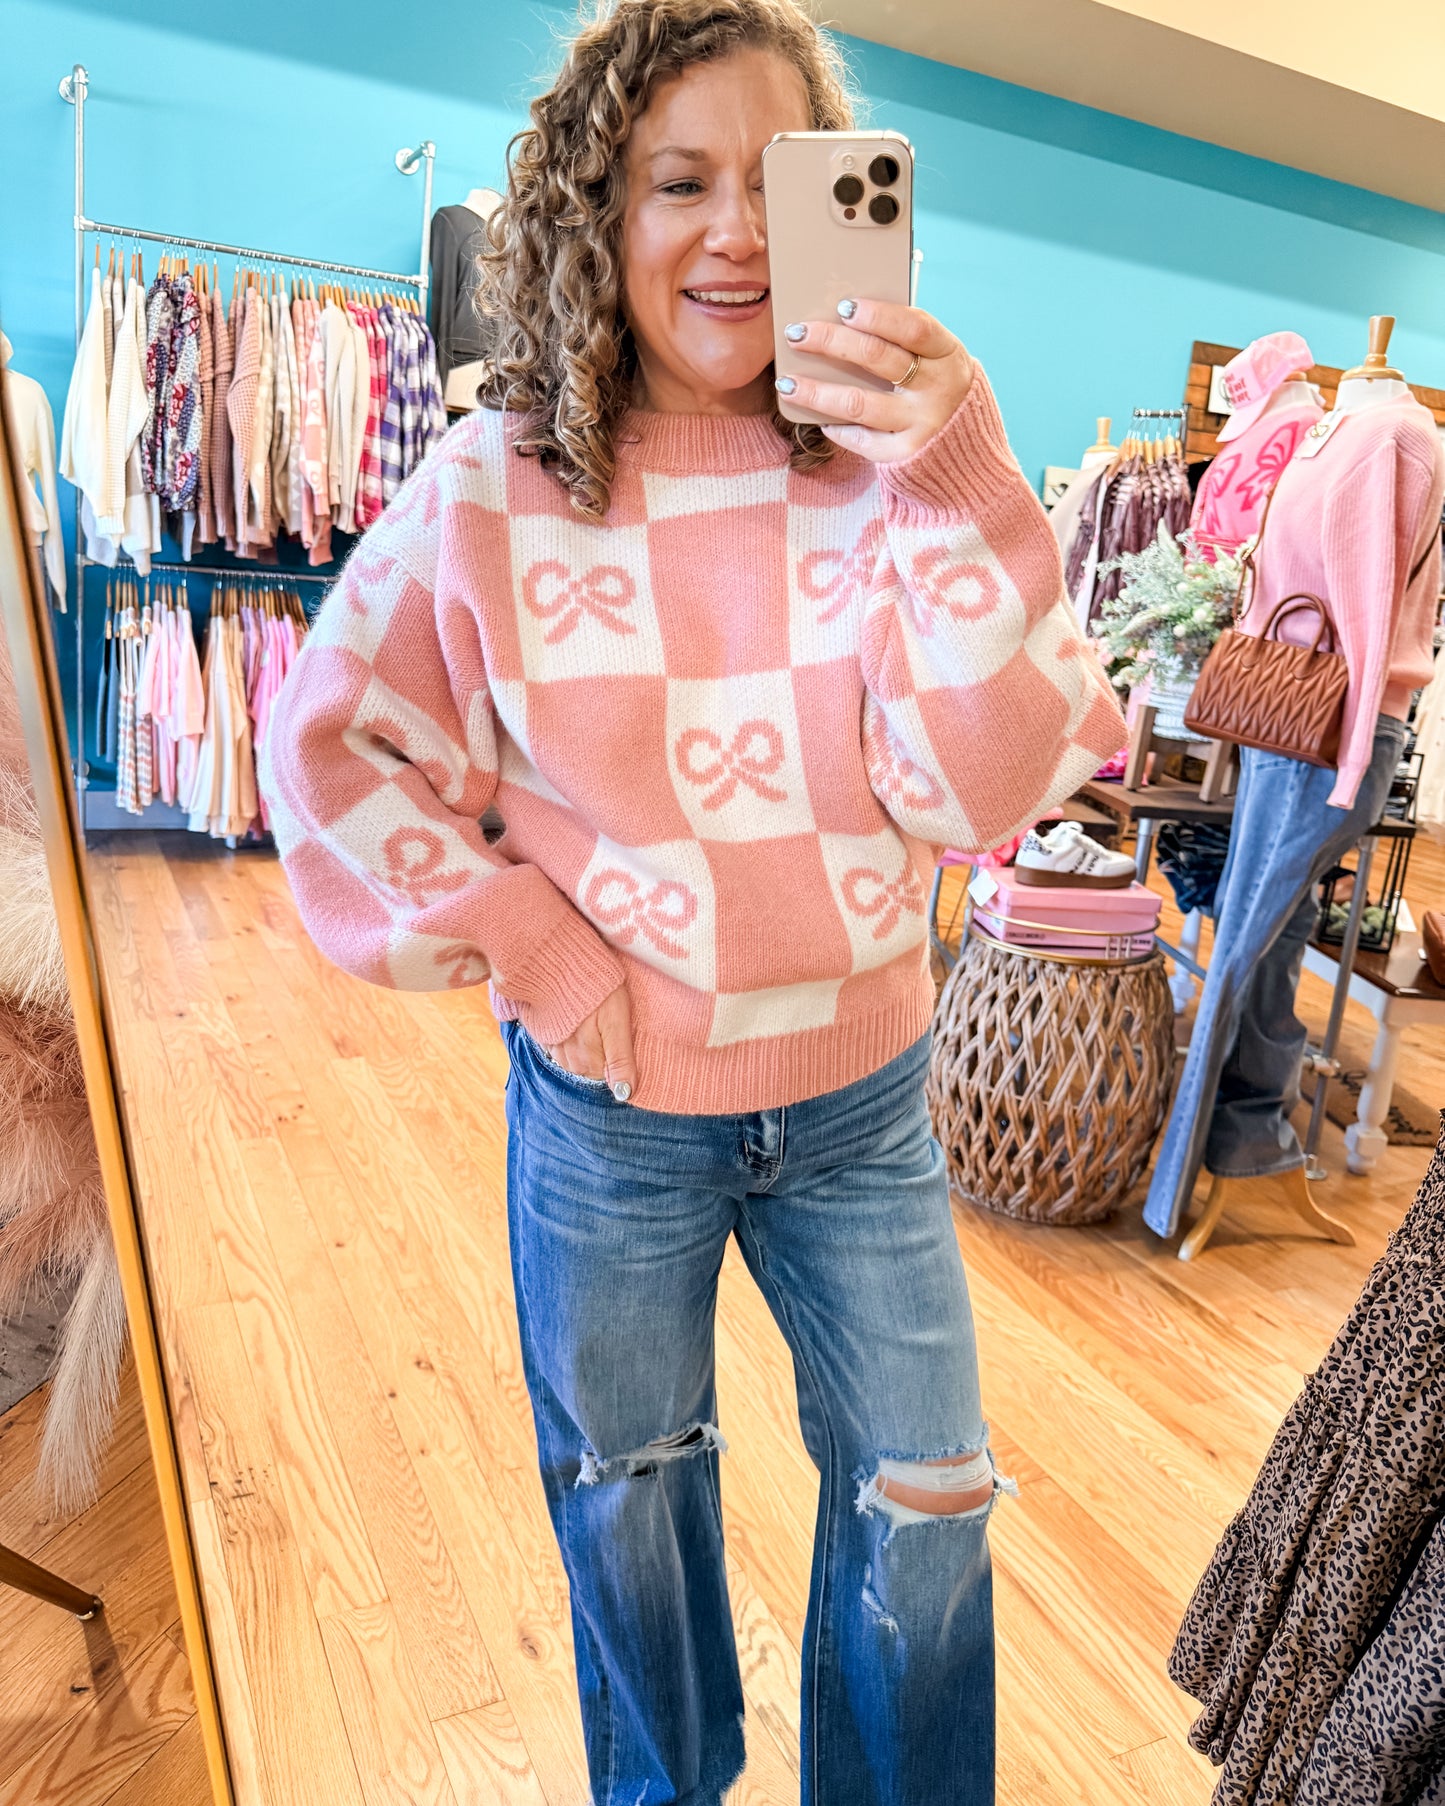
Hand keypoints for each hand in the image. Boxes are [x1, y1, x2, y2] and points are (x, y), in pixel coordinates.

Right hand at [546, 984, 636, 1099]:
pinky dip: (568, 1036)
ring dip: (584, 1045)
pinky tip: (574, 1018)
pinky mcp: (542, 1033)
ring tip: (591, 1019)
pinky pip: (559, 1046)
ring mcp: (552, 1047)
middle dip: (601, 1053)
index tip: (620, 1038)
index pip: (607, 1077)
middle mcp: (567, 1060)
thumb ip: (620, 1059)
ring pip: (574, 1059)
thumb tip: (625, 1094)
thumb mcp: (616, 1021)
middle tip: (607, 1025)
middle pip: (590, 1069)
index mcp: (587, 1060)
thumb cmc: (596, 988)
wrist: (557, 961)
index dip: (617, 1060)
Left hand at [775, 297, 973, 463]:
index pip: (914, 327)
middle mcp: (938, 389)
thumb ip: (906, 343)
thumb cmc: (940, 391)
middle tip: (796, 333)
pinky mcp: (905, 454)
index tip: (843, 305)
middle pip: (878, 359)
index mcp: (949, 354)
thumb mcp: (938, 361)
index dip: (878, 315)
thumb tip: (846, 319)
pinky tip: (818, 417)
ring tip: (786, 382)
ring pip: (859, 402)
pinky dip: (837, 428)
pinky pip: (862, 439)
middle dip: (832, 342)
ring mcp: (921, 424)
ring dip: (817, 391)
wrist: (969, 452)